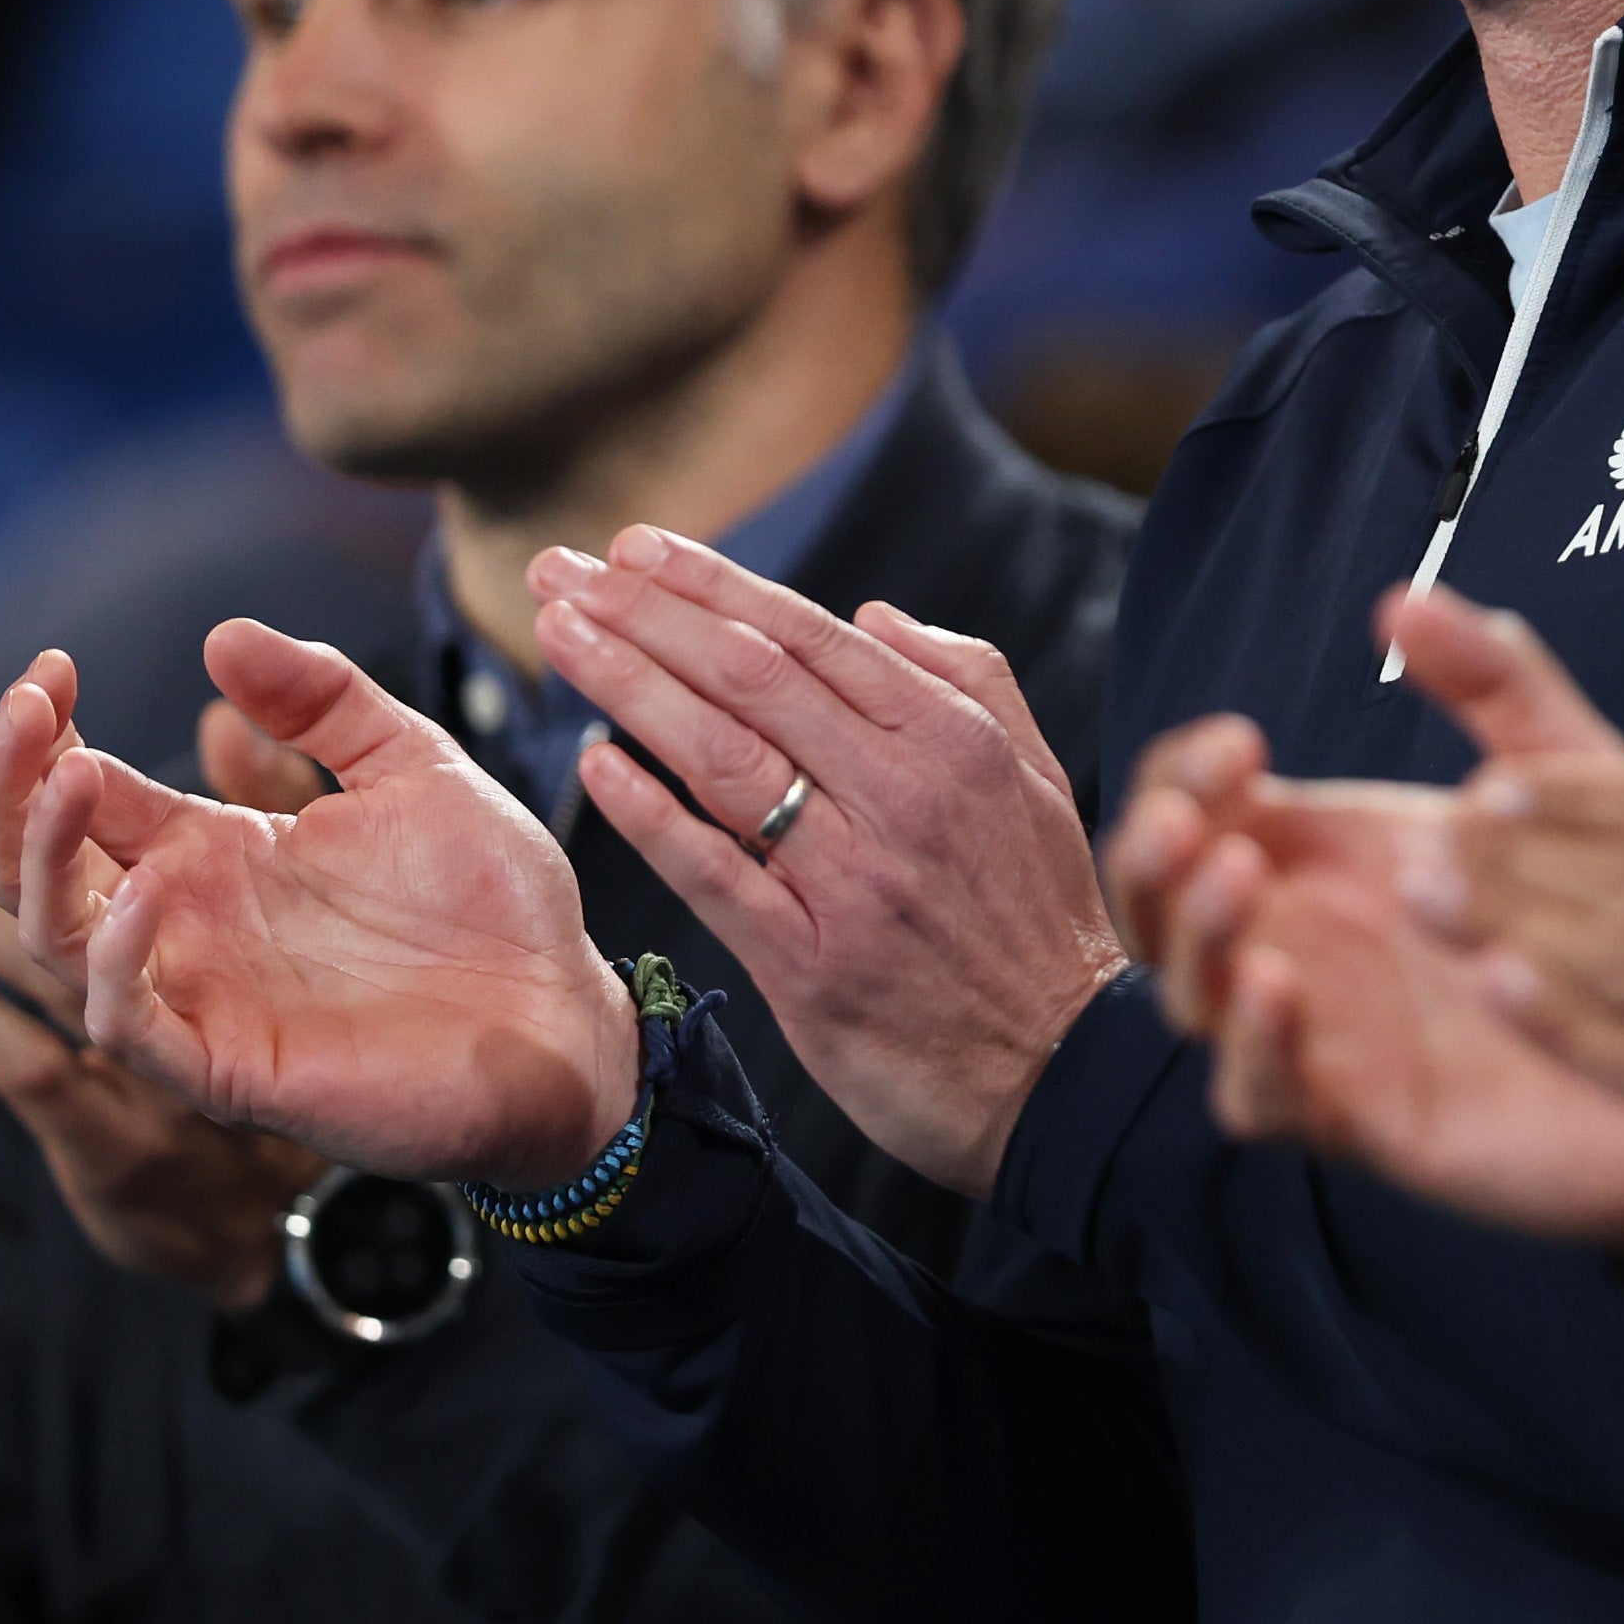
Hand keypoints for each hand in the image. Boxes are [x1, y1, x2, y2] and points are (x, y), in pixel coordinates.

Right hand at [18, 620, 639, 1194]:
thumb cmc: (493, 905)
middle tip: (25, 707)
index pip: (80, 792)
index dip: (44, 733)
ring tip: (75, 777)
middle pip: (34, 865)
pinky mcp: (231, 1068)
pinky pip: (131, 1026)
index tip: (49, 666)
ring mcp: (200, 998)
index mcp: (216, 853)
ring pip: (55, 941)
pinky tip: (151, 886)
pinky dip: (119, 959)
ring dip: (44, 859)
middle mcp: (186, 923)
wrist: (569, 1018)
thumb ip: (326, 700)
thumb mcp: (414, 767)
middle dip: (7, 786)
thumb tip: (223, 634)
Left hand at [527, 533, 1122, 1196]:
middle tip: (559, 573)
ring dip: (627, 685)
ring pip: (721, 756)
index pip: (807, 635)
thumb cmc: (1042, 922)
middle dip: (643, 613)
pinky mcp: (812, 964)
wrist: (1066, 1073)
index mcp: (952, 740)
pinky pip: (714, 872)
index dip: (710, 585)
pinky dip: (650, 814)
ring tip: (557, 636)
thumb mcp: (1036, 780)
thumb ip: (966, 679)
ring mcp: (853, 879)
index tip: (633, 549)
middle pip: (747, 678)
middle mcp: (901, 794)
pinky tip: (594, 764)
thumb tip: (870, 614)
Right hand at [1115, 587, 1623, 1294]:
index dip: (1183, 773)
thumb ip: (1494, 681)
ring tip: (1241, 876)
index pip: (1195, 808)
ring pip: (1193, 1000)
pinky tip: (1281, 987)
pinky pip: (1263, 1099)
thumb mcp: (1565, 773)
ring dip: (1195, 936)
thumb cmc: (1621, 912)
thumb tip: (1402, 600)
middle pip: (1159, 904)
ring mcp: (1325, 1035)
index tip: (1244, 741)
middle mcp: (1308, 942)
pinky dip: (1254, 1046)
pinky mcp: (1366, 1120)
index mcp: (1329, 856)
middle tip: (1194, 815)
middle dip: (1148, 851)